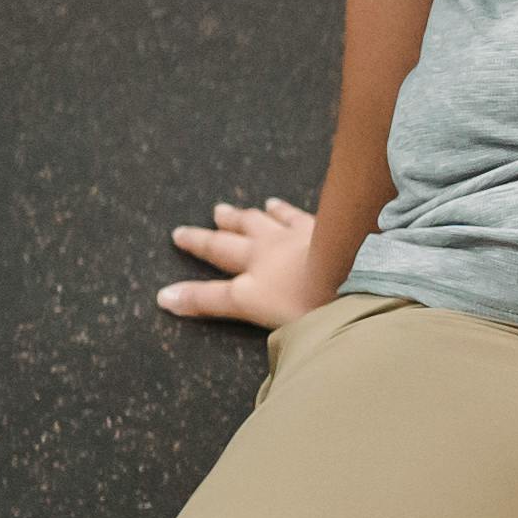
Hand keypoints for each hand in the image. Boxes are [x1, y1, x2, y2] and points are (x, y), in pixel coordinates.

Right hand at [160, 193, 342, 328]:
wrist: (352, 271)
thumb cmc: (310, 303)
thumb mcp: (260, 313)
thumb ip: (215, 305)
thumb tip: (165, 299)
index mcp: (254, 283)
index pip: (213, 293)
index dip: (190, 296)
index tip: (166, 294)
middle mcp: (267, 254)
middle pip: (229, 244)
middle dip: (206, 239)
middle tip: (186, 229)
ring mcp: (294, 237)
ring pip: (261, 222)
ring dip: (241, 217)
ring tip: (229, 210)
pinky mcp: (321, 227)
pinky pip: (295, 215)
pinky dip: (282, 209)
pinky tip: (279, 203)